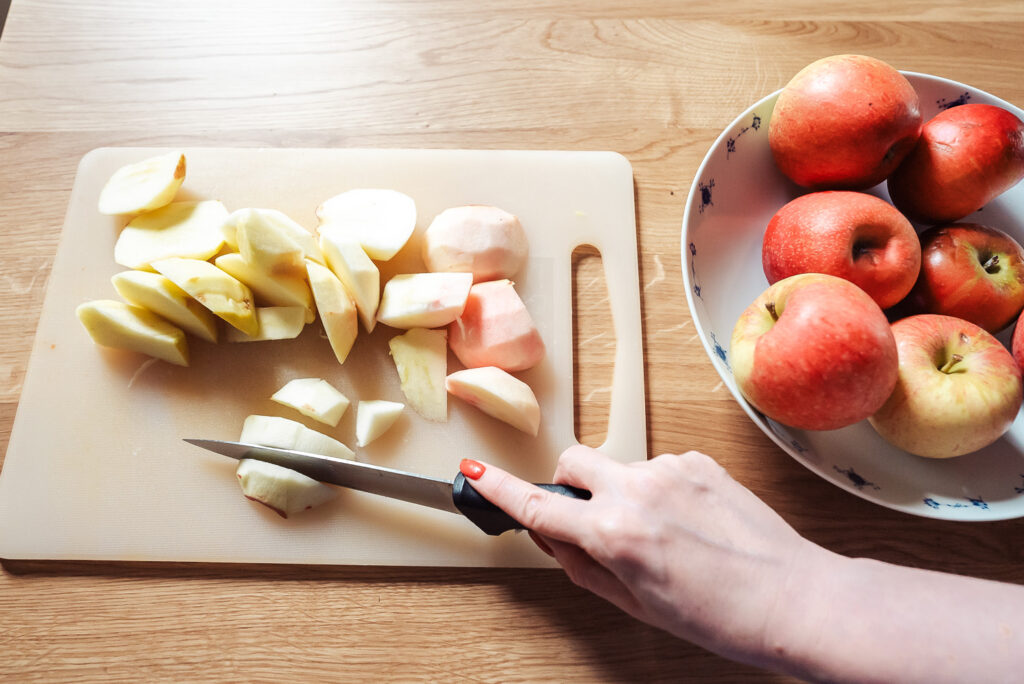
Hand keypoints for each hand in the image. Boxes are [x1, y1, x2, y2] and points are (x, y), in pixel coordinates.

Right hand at [464, 446, 829, 667]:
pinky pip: (658, 467)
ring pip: (619, 467)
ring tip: (663, 536)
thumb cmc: (722, 615)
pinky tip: (687, 523)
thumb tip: (553, 538)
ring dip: (622, 492)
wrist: (792, 597)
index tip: (476, 473)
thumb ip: (583, 565)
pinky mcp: (698, 461)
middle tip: (588, 516)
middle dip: (570, 483)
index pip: (540, 506)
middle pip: (573, 461)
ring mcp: (671, 469)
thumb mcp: (636, 603)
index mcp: (616, 533)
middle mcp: (638, 490)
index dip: (501, 488)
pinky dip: (658, 490)